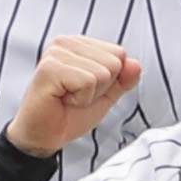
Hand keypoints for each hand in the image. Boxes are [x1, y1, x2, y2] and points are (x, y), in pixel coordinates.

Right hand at [2, 34, 140, 158]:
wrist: (44, 136)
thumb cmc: (68, 114)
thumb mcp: (106, 95)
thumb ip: (124, 79)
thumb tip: (135, 64)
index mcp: (80, 45)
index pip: (120, 53)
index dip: (110, 80)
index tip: (86, 90)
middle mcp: (66, 43)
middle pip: (115, 62)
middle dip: (101, 87)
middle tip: (76, 96)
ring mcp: (56, 53)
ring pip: (104, 72)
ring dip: (90, 94)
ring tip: (68, 97)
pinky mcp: (49, 68)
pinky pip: (88, 82)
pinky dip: (80, 99)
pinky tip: (62, 99)